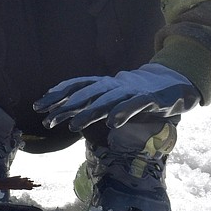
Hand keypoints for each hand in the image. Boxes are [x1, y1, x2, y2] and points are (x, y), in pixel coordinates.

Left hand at [33, 63, 198, 130]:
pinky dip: (123, 112)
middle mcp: (113, 85)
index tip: (39, 106)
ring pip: (106, 100)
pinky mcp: (149, 98)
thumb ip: (91, 104)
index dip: (57, 94)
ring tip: (74, 126)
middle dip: (65, 107)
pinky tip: (112, 123)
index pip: (76, 87)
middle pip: (85, 94)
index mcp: (103, 85)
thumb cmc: (135, 94)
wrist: (171, 85)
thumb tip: (65, 111)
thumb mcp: (111, 99)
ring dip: (89, 113)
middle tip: (48, 121)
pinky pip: (134, 104)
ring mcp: (130, 90)